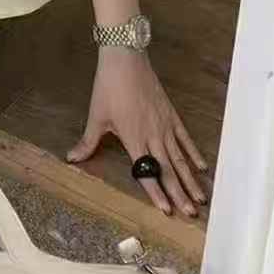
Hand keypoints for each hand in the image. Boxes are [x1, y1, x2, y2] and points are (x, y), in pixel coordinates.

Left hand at [67, 48, 208, 218]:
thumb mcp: (96, 116)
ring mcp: (164, 125)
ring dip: (190, 180)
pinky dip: (193, 153)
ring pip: (180, 158)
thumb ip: (88, 142)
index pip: (146, 172)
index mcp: (133, 139)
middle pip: (168, 169)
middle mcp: (152, 136)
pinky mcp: (171, 115)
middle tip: (191, 213)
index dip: (156, 192)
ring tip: (200, 199)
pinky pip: (185, 138)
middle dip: (180, 193)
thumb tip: (72, 158)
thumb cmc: (108, 88)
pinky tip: (201, 167)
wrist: (125, 60)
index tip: (167, 210)